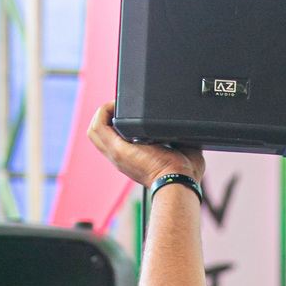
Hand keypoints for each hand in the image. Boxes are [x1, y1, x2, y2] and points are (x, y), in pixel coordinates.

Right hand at [87, 101, 204, 188]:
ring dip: (102, 113)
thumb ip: (182, 137)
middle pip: (100, 135)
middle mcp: (122, 158)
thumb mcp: (185, 149)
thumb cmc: (185, 175)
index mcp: (135, 159)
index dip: (120, 123)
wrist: (180, 181)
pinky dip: (103, 112)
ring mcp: (117, 154)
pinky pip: (98, 127)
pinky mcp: (117, 149)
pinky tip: (115, 105)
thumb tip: (191, 126)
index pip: (117, 139)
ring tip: (117, 104)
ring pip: (94, 131)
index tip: (132, 112)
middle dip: (108, 115)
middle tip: (123, 106)